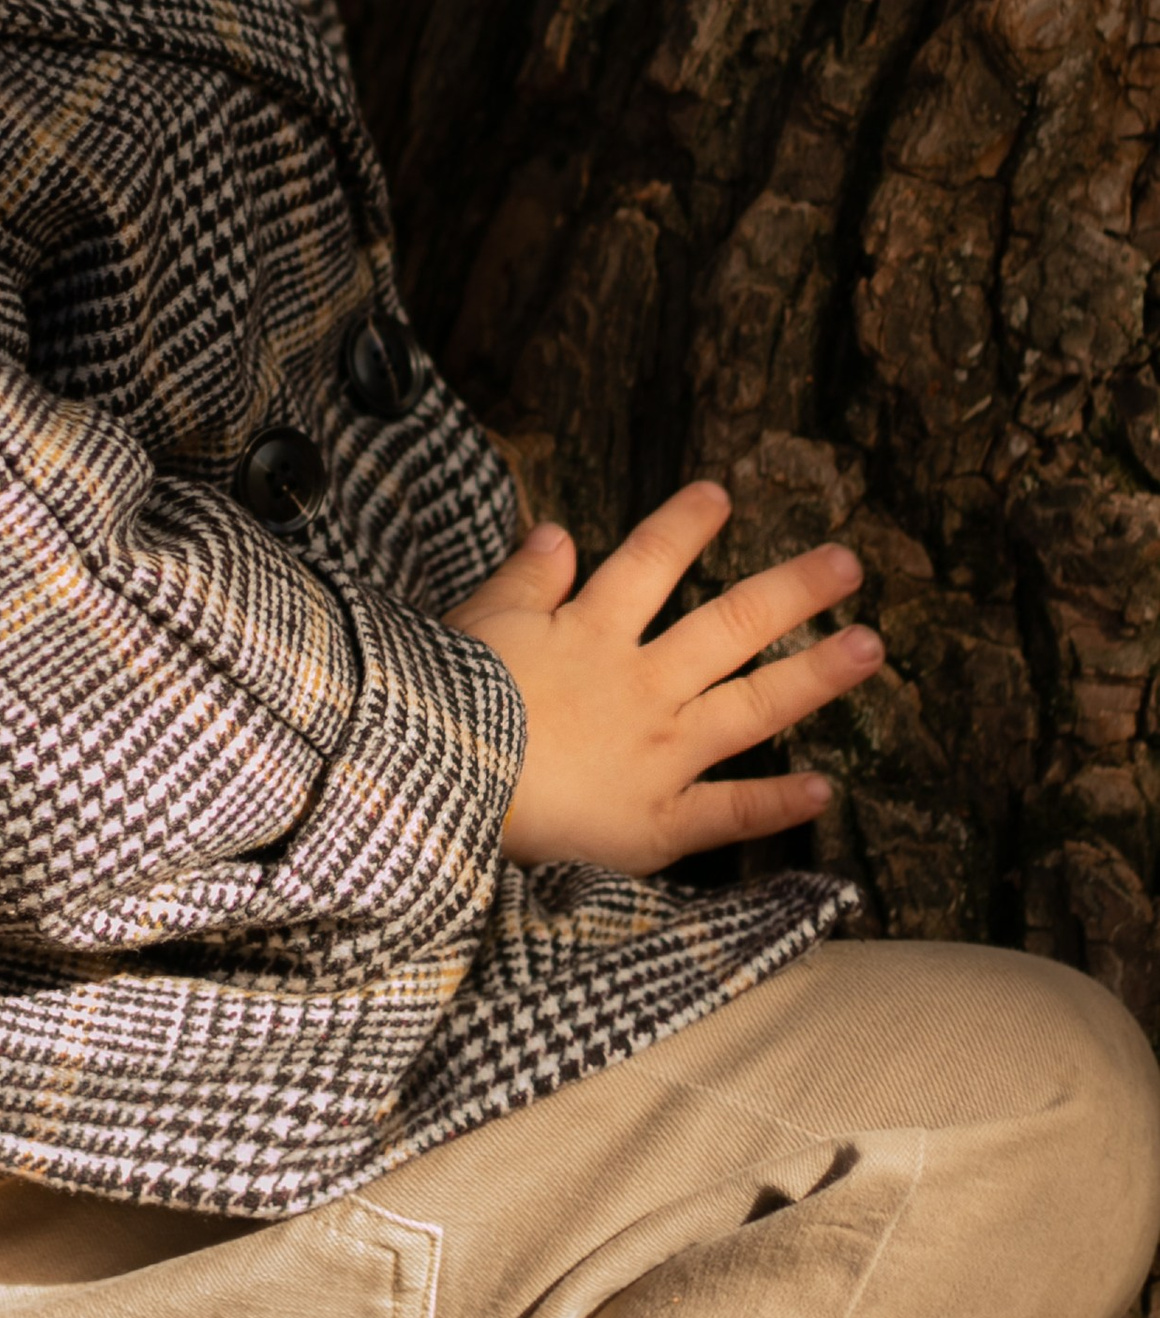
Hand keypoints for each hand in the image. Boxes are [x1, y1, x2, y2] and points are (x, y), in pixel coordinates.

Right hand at [446, 480, 883, 872]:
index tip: (722, 494)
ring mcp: (657, 754)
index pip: (648, 563)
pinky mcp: (657, 823)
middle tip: (848, 562)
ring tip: (870, 646)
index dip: (685, 525)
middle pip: (729, 626)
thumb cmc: (448, 706)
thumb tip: (557, 531)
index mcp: (591, 634)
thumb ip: (522, 580)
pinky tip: (824, 790)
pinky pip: (728, 812)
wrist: (448, 794)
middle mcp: (640, 686)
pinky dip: (776, 804)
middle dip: (792, 590)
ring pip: (751, 708)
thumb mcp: (476, 624)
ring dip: (814, 677)